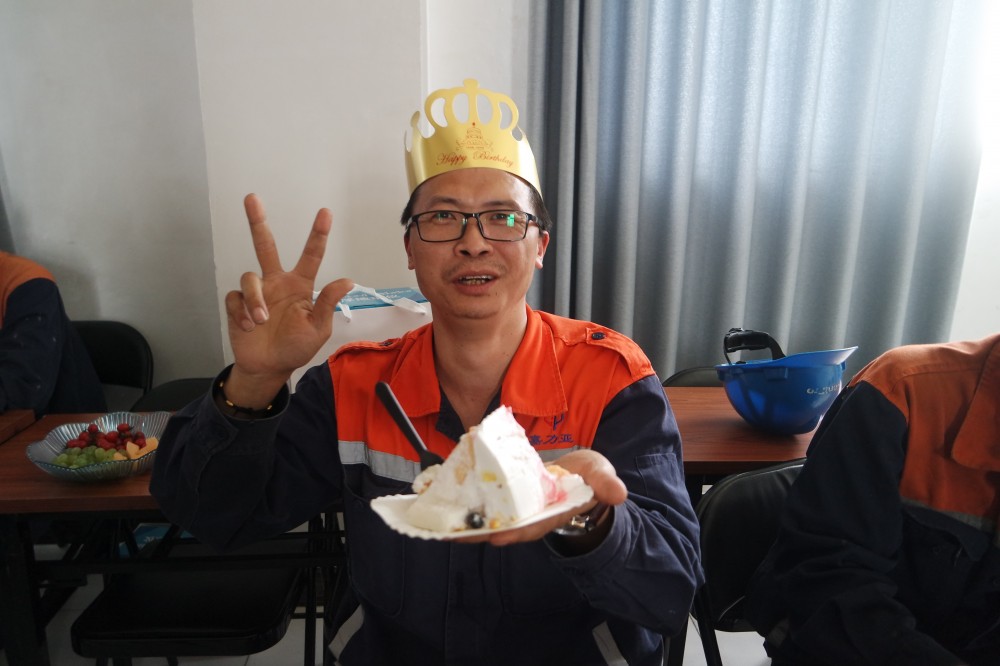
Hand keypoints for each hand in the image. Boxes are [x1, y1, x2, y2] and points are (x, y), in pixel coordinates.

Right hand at [223, 194, 352, 404]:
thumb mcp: (318, 329)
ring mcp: (257, 292)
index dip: (318, 234)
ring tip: (261, 321)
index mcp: (299, 284)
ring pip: (250, 277)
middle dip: (257, 221)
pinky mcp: (238, 304)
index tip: (325, 212)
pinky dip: (242, 312)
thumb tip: (347, 280)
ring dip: (255, 300)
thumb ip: (327, 303)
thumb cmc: (296, 347)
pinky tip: (249, 327)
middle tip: (251, 198)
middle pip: (265, 245)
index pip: (311, 254)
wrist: (269, 367)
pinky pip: (236, 297)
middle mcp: (277, 282)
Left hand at [457, 449, 627, 546]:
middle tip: (453, 534)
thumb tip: (618, 494)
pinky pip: (481, 503)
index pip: (533, 526)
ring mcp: (514, 508)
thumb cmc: (587, 477)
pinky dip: (463, 503)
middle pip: (502, 527)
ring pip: (487, 518)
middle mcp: (529, 515)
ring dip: (464, 522)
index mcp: (551, 513)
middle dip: (479, 531)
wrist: (578, 475)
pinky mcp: (503, 496)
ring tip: (438, 525)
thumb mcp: (600, 475)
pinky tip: (441, 502)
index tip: (499, 536)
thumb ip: (605, 483)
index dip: (516, 531)